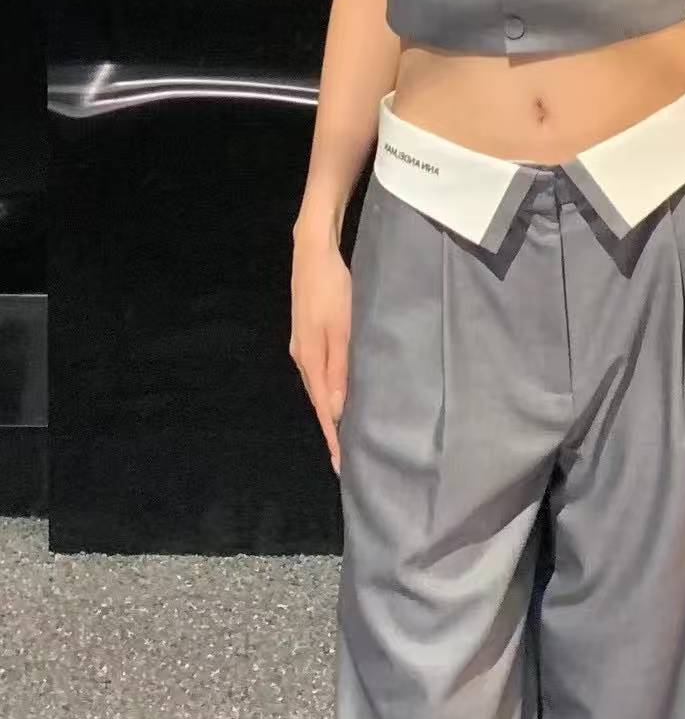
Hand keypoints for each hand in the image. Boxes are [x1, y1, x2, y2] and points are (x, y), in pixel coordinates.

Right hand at [289, 229, 352, 476]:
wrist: (313, 252)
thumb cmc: (332, 289)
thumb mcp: (342, 329)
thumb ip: (340, 369)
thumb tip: (336, 410)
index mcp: (310, 360)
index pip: (323, 409)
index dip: (332, 437)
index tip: (341, 465)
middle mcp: (302, 358)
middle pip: (319, 402)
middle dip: (332, 429)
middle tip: (347, 456)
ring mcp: (303, 346)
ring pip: (319, 387)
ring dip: (331, 410)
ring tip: (347, 432)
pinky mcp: (309, 335)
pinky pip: (320, 372)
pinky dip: (330, 389)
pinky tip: (341, 393)